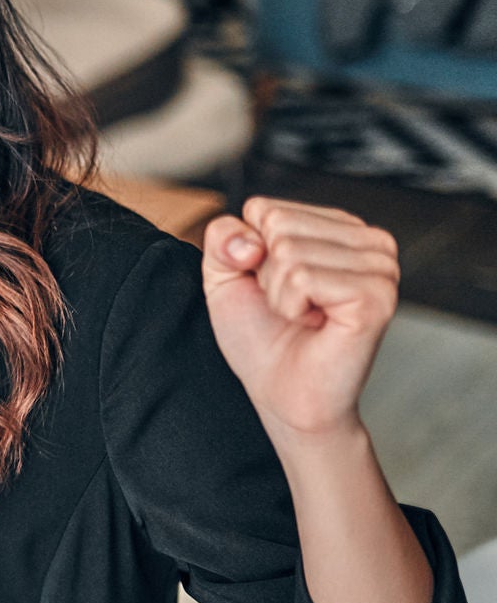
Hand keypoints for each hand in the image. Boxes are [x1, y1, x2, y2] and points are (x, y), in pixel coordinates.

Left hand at [202, 197, 399, 441]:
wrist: (283, 394)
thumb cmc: (261, 336)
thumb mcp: (225, 276)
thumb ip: (223, 237)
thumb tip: (251, 238)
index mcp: (339, 226)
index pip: (265, 208)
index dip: (250, 254)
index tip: (273, 288)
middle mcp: (369, 240)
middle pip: (277, 224)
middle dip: (265, 274)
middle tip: (290, 307)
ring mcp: (379, 266)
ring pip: (288, 250)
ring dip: (279, 294)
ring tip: (304, 317)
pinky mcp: (377, 295)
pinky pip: (302, 278)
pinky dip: (292, 306)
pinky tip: (315, 324)